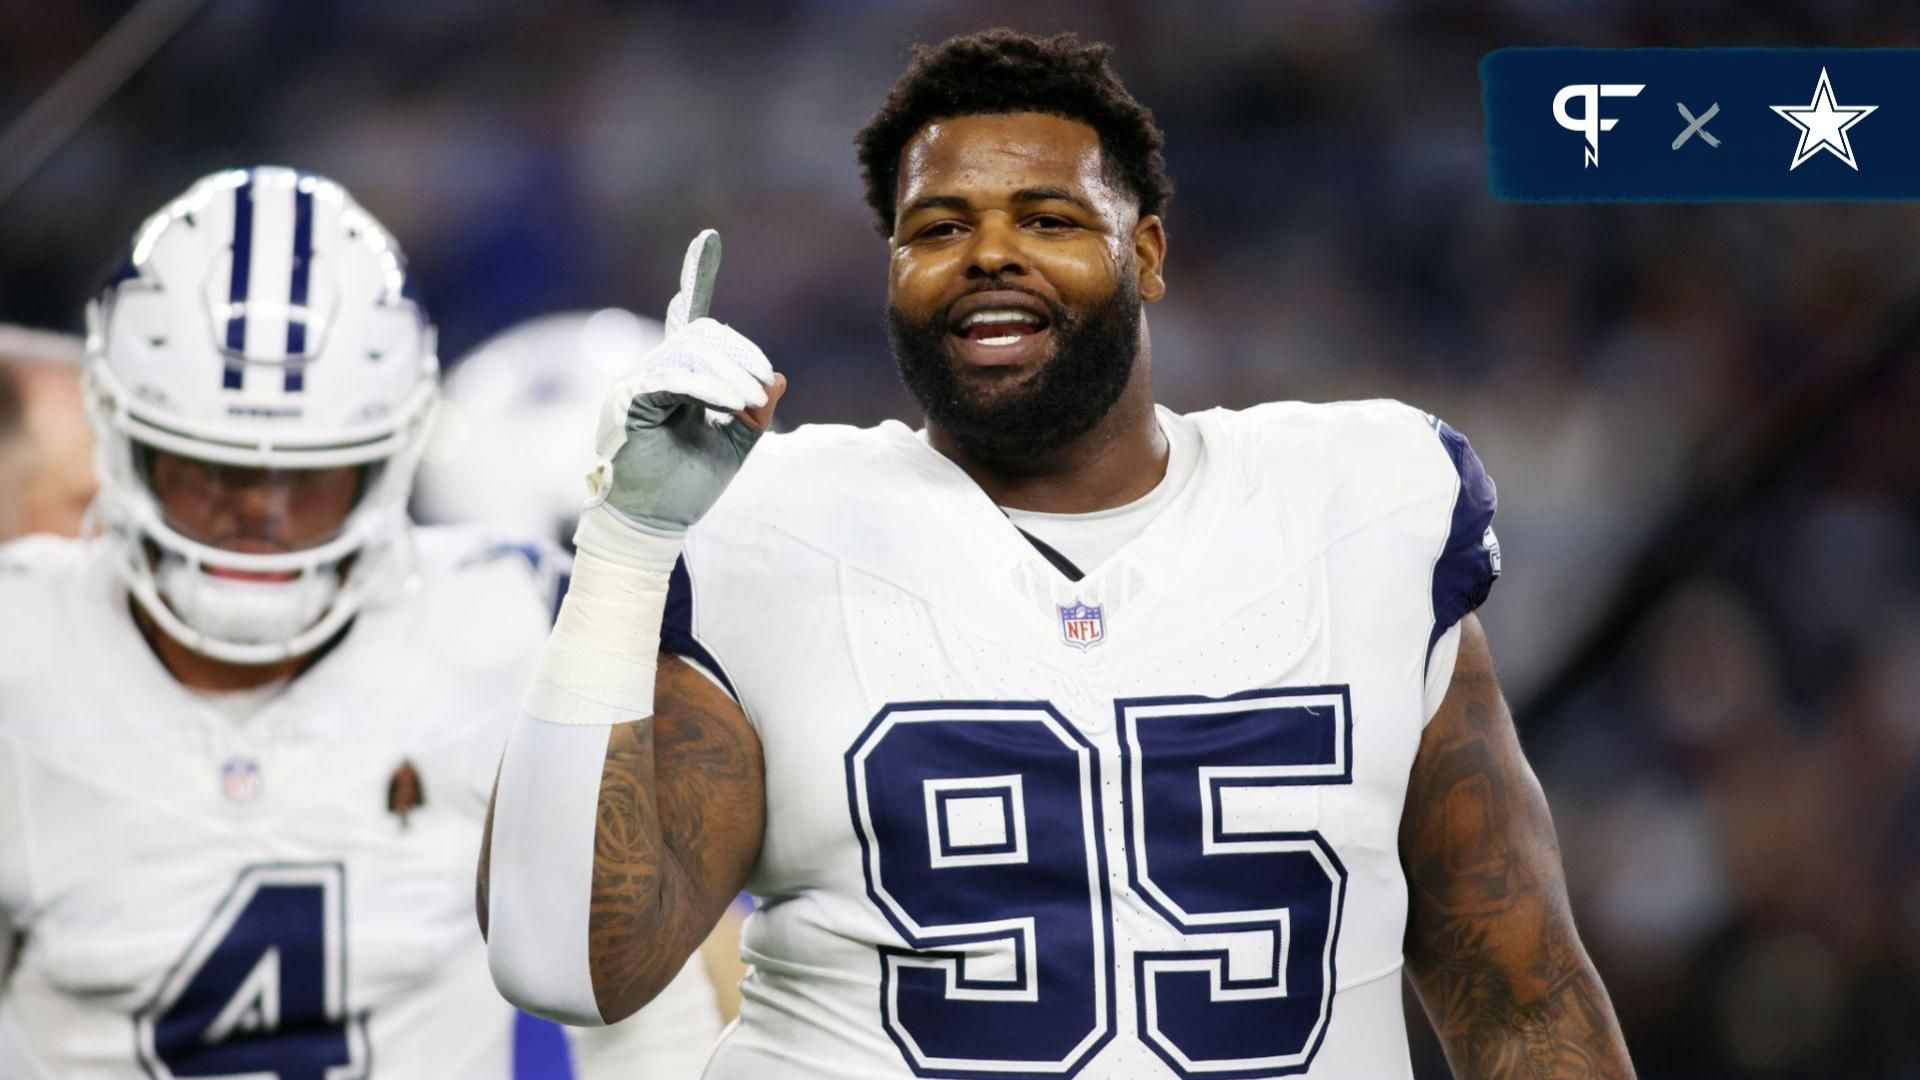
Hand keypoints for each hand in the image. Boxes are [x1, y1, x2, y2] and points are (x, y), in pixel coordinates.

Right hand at [588, 230, 785, 534]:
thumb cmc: (688, 488)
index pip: (688, 318)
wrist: (653, 526)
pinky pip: (672, 377)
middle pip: (702, 334)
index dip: (697, 276)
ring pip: (690, 350)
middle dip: (740, 353)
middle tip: (762, 391)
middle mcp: (651, 372)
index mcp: (675, 377)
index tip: (708, 240)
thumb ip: (755, 411)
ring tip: (753, 404)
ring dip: (729, 373)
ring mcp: (634, 383)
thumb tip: (776, 377)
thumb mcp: (736, 445)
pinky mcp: (627, 401)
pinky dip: (708, 388)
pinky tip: (732, 405)